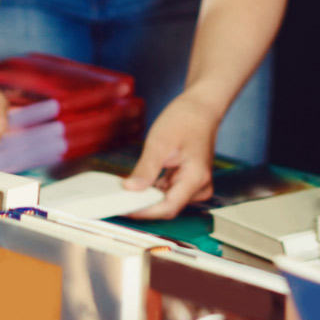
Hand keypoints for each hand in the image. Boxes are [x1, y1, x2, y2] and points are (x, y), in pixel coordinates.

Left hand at [123, 92, 219, 218]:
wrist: (201, 108)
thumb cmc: (186, 120)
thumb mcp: (160, 142)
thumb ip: (146, 169)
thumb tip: (131, 189)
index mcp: (196, 178)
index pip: (168, 207)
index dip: (144, 211)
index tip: (124, 207)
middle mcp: (200, 187)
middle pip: (167, 207)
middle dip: (143, 203)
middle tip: (119, 197)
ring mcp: (195, 186)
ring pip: (166, 202)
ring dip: (147, 197)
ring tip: (127, 189)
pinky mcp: (189, 182)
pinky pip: (169, 193)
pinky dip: (153, 190)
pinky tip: (140, 183)